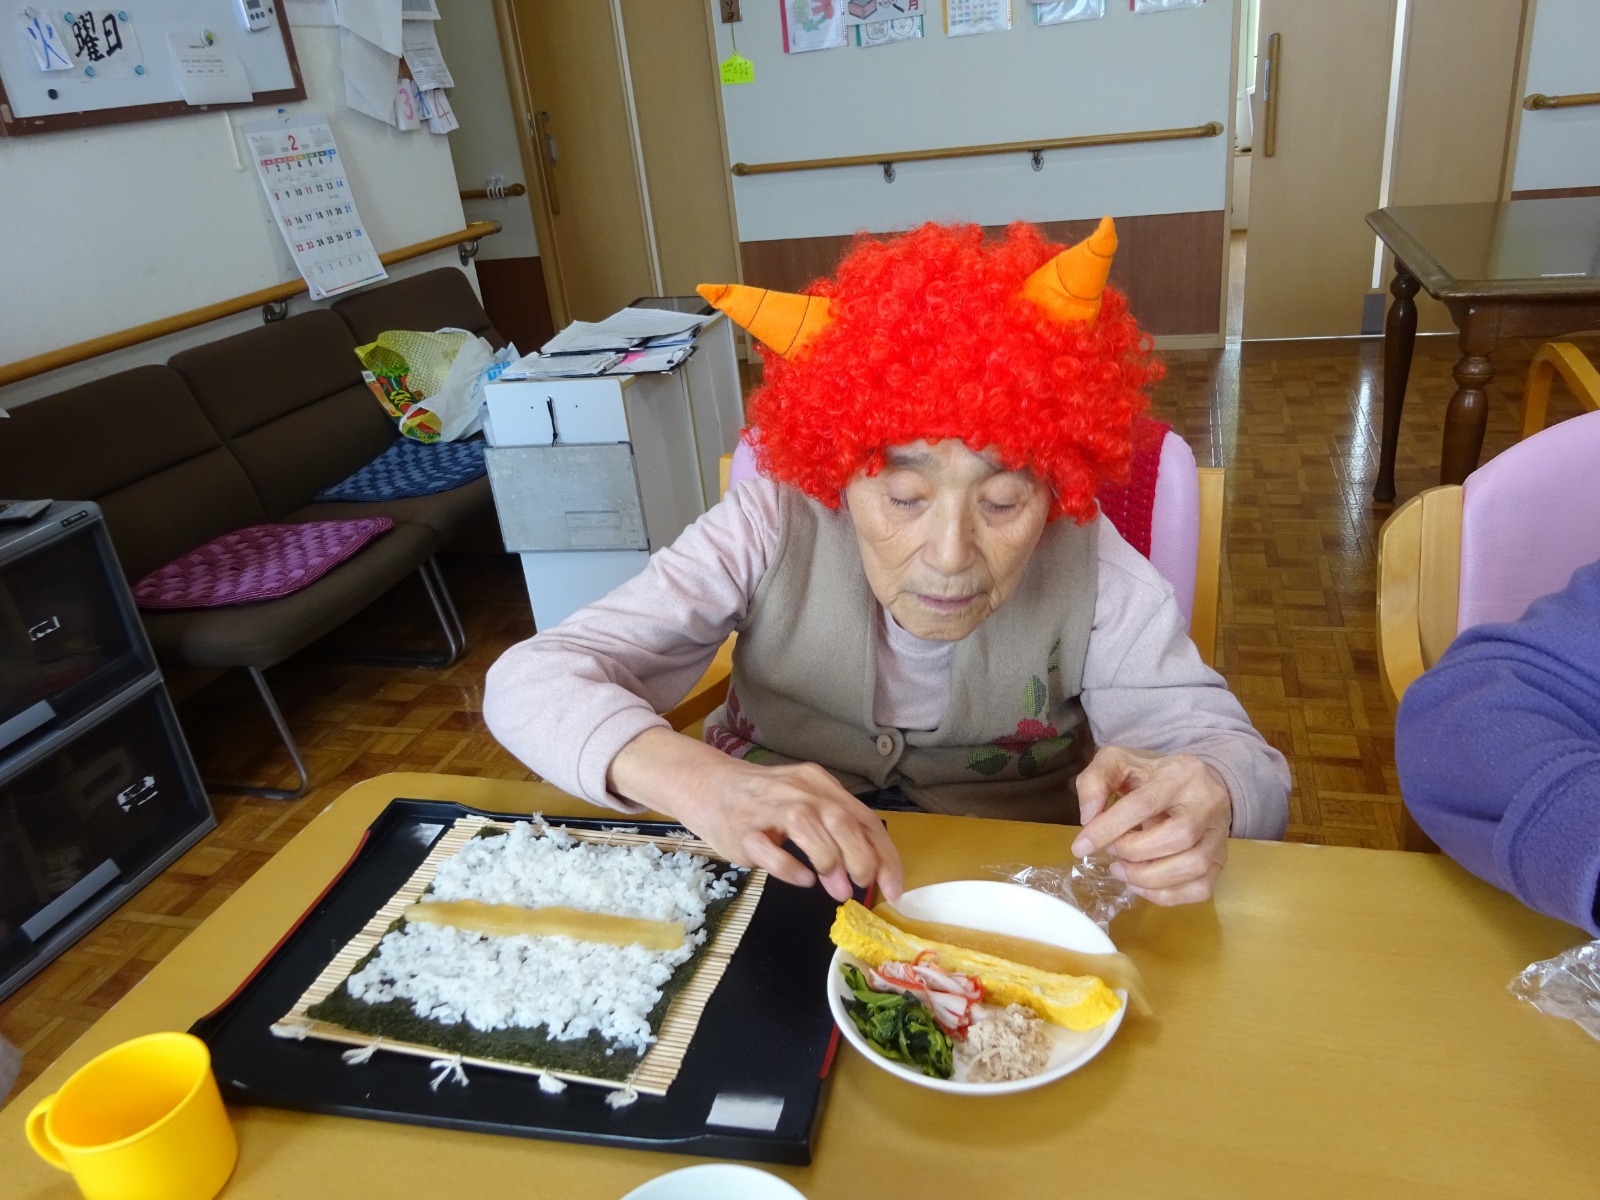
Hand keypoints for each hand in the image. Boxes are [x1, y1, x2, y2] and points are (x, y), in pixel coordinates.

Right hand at [608, 728, 903, 903]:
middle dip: (861, 859)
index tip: (894, 889)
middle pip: (842, 820)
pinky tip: (802, 879)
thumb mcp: (804, 807)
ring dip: (830, 863)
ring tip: (836, 889)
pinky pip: (770, 850)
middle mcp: (799, 790)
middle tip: (862, 887)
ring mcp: (769, 808)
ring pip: (809, 828)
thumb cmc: (764, 801)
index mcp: (820, 784)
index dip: (884, 856)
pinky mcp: (743, 830)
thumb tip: (855, 880)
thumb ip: (833, 839)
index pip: (863, 819)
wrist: (708, 785)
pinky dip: (791, 869)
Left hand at [1071, 746, 1232, 905]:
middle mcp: (1208, 802)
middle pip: (1178, 836)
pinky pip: (1200, 888)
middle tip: (1112, 852)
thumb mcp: (1118, 761)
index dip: (1109, 828)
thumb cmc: (1152, 774)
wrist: (1198, 781)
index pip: (1144, 803)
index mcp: (1180, 772)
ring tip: (1122, 870)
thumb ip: (1095, 781)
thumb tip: (1088, 818)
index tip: (1081, 846)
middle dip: (1135, 852)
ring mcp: (1219, 834)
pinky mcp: (1222, 860)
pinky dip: (1166, 895)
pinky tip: (1142, 883)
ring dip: (1149, 877)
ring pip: (1194, 865)